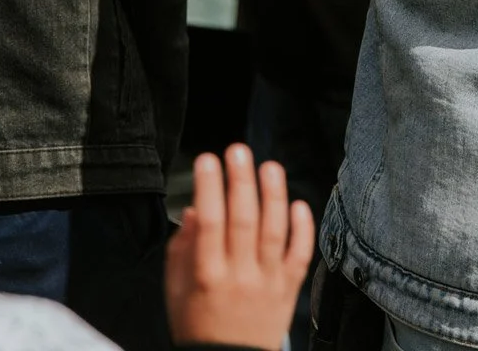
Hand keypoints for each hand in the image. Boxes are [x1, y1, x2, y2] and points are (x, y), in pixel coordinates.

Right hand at [166, 146, 314, 350]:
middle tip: (238, 150)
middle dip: (240, 182)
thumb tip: (194, 209)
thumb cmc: (198, 326)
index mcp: (206, 276)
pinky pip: (300, 255)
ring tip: (270, 166)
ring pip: (275, 232)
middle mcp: (239, 277)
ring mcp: (267, 283)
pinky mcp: (289, 289)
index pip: (210, 224)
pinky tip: (298, 203)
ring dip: (274, 196)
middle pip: (243, 222)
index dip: (209, 189)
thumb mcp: (175, 292)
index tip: (207, 160)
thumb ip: (182, 250)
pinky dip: (303, 228)